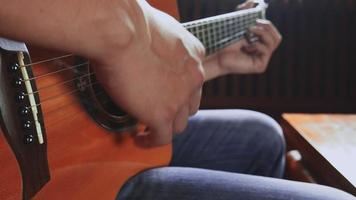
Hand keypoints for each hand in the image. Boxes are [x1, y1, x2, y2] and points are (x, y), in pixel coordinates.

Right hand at [93, 0, 204, 146]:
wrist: (122, 31)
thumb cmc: (132, 22)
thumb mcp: (162, 28)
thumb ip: (167, 43)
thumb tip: (154, 46)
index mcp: (195, 56)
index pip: (192, 82)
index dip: (178, 91)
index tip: (164, 96)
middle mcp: (194, 78)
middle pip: (189, 105)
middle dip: (175, 110)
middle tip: (157, 112)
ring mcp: (180, 98)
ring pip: (178, 124)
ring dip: (164, 128)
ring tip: (147, 129)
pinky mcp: (162, 114)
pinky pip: (161, 138)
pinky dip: (150, 142)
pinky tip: (139, 139)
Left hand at [203, 1, 281, 79]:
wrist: (217, 55)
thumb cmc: (225, 42)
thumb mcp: (238, 24)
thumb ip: (245, 12)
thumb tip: (253, 1)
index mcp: (261, 44)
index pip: (273, 33)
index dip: (267, 25)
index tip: (254, 20)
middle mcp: (263, 53)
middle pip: (277, 37)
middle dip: (267, 27)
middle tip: (253, 26)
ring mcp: (262, 60)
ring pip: (274, 43)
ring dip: (262, 34)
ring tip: (248, 32)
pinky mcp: (260, 66)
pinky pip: (266, 50)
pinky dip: (256, 45)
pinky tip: (246, 47)